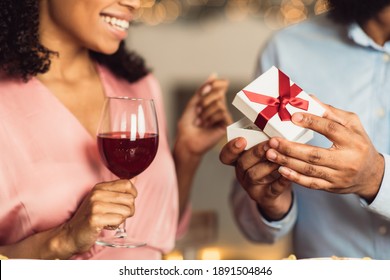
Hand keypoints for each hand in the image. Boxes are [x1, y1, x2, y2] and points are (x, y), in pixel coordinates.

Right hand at [63, 179, 136, 253]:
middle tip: (118, 215)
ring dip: (122, 219)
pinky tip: (106, 226)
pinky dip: (116, 225)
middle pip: (130, 199)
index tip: (127, 203)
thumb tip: (135, 178)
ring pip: (126, 210)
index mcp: (100, 187)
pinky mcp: (95, 219)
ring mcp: (95, 206)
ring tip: (111, 220)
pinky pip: (119, 220)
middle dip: (129, 210)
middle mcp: (97, 193)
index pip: (127, 184)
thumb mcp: (102, 199)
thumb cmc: (90, 217)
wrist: (70, 234)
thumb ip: (118, 189)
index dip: (133, 194)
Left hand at [175, 74, 232, 156]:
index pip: (218, 87)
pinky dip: (212, 117)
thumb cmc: (187, 126)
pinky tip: (208, 125)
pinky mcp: (226, 124)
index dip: (215, 83)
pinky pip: (222, 112)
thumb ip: (202, 90)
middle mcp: (219, 108)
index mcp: (211, 102)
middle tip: (199, 111)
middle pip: (219, 93)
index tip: (211, 83)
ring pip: (220, 103)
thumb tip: (214, 74)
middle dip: (206, 99)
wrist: (187, 141)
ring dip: (206, 111)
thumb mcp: (192, 104)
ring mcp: (223, 116)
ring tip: (202, 121)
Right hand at [219, 137, 292, 219]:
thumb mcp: (265, 155)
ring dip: (268, 165)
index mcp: (239, 161)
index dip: (231, 148)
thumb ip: (266, 145)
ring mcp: (252, 187)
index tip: (242, 140)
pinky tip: (288, 173)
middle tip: (269, 144)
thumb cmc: (271, 168)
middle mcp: (242, 174)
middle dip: (256, 152)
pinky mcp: (265, 197)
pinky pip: (272, 189)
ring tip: (280, 158)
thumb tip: (276, 132)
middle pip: (242, 163)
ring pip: (254, 176)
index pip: (226, 156)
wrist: (277, 193)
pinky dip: (281, 181)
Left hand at [264, 102, 383, 201]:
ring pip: (309, 170)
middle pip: (315, 154)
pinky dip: (294, 178)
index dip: (311, 122)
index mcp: (352, 140)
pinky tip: (280, 170)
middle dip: (291, 148)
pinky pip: (310, 183)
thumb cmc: (358, 143)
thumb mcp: (352, 124)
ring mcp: (338, 176)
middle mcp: (346, 160)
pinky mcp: (331, 187)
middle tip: (273, 141)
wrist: (371, 174)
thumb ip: (331, 112)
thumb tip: (309, 98)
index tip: (293, 117)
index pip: (331, 129)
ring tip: (271, 154)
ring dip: (287, 162)